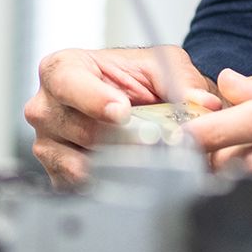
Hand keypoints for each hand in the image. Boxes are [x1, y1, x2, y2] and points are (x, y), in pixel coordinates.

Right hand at [23, 45, 221, 188]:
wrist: (133, 102)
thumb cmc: (135, 80)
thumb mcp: (163, 66)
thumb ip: (183, 81)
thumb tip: (204, 104)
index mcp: (63, 70)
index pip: (68, 83)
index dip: (95, 99)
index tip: (122, 111)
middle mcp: (46, 107)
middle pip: (79, 129)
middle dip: (121, 138)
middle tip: (152, 142)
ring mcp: (48, 143)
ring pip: (80, 163)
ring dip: (118, 164)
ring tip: (146, 158)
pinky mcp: (57, 173)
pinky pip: (80, 186)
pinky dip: (109, 182)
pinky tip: (128, 173)